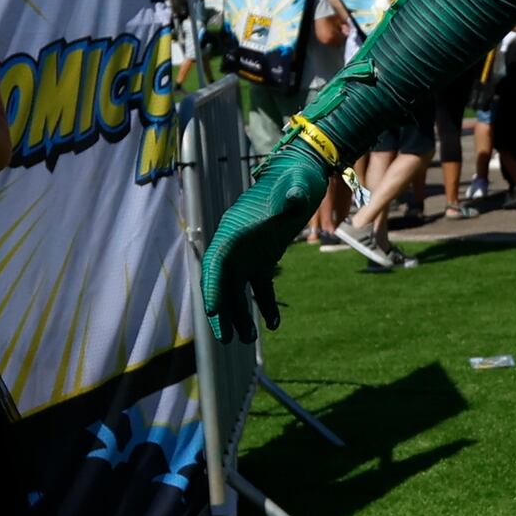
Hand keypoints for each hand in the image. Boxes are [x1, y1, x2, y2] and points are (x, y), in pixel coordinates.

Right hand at [204, 145, 331, 338]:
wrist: (302, 174)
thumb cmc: (296, 178)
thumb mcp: (294, 187)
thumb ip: (291, 197)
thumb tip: (294, 199)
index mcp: (235, 229)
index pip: (217, 262)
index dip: (213, 286)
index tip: (212, 310)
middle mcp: (236, 244)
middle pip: (222, 282)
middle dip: (222, 311)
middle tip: (224, 338)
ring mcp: (249, 253)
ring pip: (238, 289)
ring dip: (241, 314)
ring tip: (247, 340)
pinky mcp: (264, 259)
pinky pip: (260, 287)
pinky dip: (265, 305)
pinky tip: (275, 325)